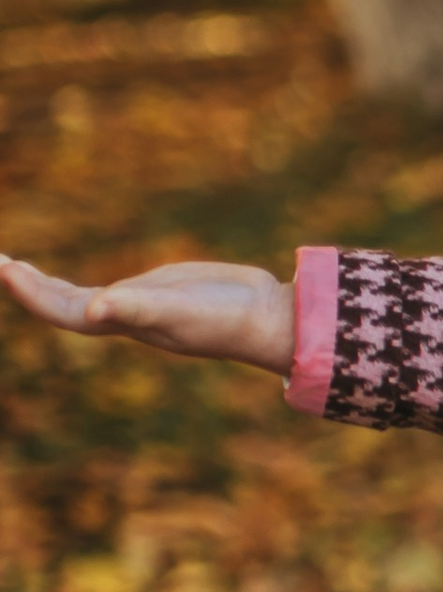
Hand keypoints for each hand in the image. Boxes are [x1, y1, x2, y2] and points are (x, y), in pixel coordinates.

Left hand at [0, 253, 294, 374]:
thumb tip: (95, 309)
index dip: (31, 294)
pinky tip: (67, 280)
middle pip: (62, 306)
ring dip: (44, 287)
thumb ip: (139, 307)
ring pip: (78, 300)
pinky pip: (104, 292)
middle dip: (27, 288)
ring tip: (13, 268)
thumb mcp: (181, 308)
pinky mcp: (157, 292)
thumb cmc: (227, 317)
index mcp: (124, 324)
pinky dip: (77, 285)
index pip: (63, 311)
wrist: (267, 317)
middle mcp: (125, 318)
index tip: (4, 268)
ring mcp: (139, 307)